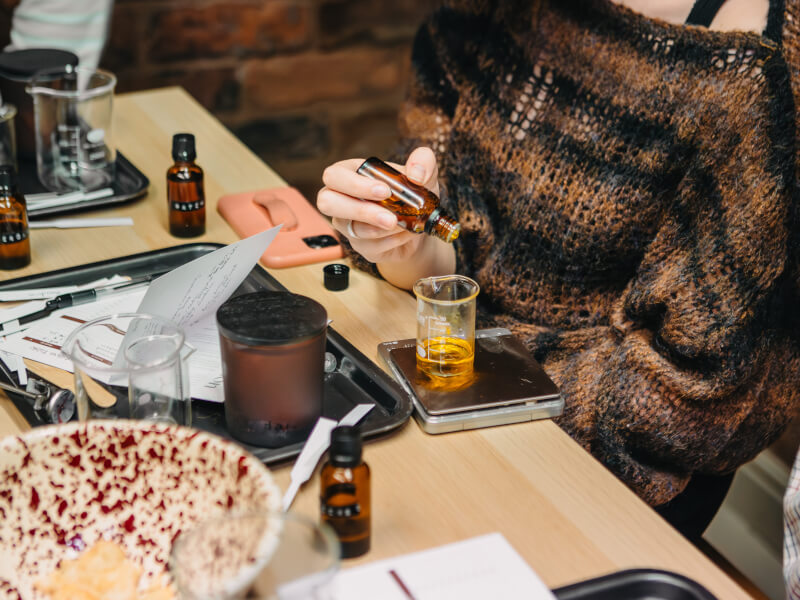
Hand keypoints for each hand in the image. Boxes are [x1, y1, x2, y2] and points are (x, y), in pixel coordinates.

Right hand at [317, 147, 439, 264]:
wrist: (423, 223)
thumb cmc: (414, 193)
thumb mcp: (424, 172)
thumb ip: (423, 161)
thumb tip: (417, 175)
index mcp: (351, 174)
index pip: (334, 176)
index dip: (353, 184)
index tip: (385, 190)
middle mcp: (343, 199)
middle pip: (327, 203)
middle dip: (359, 210)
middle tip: (389, 215)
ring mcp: (349, 225)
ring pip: (353, 229)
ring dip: (382, 228)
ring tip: (405, 224)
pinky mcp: (361, 246)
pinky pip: (370, 246)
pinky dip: (392, 240)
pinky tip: (406, 233)